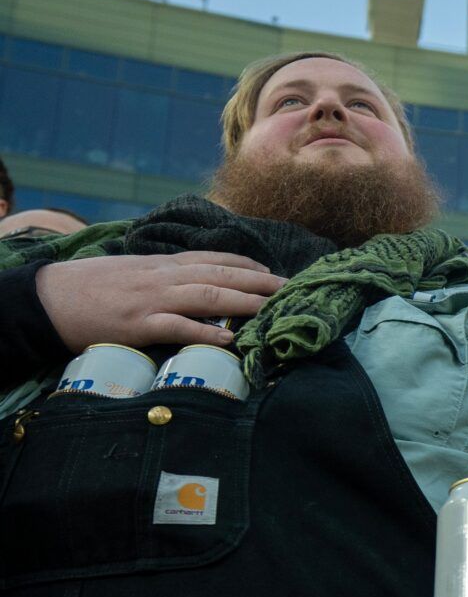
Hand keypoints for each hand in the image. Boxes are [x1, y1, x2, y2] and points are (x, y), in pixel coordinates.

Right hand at [35, 252, 284, 352]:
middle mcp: (162, 277)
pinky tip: (229, 338)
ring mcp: (151, 300)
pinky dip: (205, 332)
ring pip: (207, 295)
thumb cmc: (88, 286)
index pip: (211, 258)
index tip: (272, 272)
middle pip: (219, 274)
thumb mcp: (130, 271)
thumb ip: (160, 274)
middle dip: (259, 281)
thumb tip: (188, 280)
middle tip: (291, 288)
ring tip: (273, 308)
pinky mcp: (138, 325)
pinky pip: (178, 327)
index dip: (245, 264)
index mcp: (160, 264)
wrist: (47, 298)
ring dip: (244, 301)